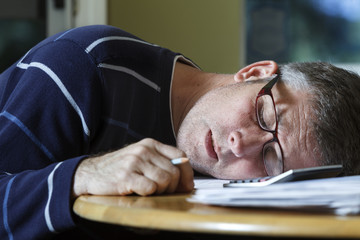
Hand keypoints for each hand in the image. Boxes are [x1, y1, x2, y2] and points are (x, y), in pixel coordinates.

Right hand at [72, 138, 193, 197]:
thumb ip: (160, 162)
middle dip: (173, 186)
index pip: (180, 155)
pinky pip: (150, 188)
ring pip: (165, 180)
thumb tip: (185, 178)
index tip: (187, 185)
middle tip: (163, 192)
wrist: (90, 173)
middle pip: (174, 171)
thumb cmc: (119, 168)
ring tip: (151, 191)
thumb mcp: (140, 157)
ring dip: (162, 191)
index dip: (187, 172)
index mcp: (150, 144)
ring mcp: (134, 162)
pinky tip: (140, 192)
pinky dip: (149, 194)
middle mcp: (144, 150)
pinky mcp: (125, 176)